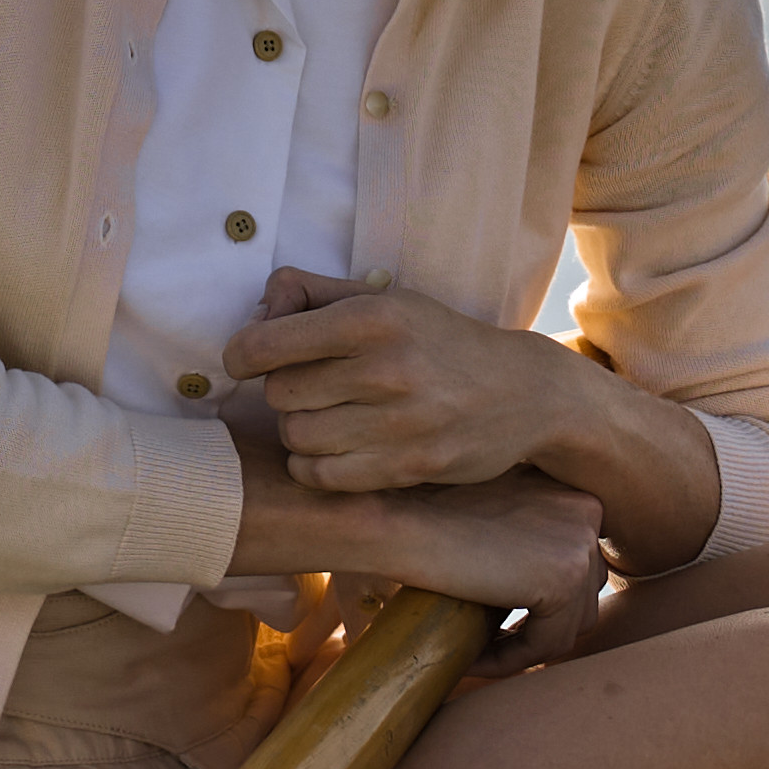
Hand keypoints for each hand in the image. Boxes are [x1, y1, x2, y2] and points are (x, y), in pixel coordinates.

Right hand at [220, 457, 606, 634]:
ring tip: (478, 650)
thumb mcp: (490, 515)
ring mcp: (582, 543)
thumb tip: (534, 588)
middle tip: (488, 641)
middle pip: (584, 592)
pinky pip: (550, 643)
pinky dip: (513, 660)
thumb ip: (523, 535)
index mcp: (571, 489)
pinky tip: (472, 659)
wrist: (396, 519)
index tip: (493, 619)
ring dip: (529, 643)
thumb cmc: (421, 514)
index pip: (574, 562)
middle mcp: (588, 509)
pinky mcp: (565, 580)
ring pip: (573, 622)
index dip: (537, 598)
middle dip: (541, 622)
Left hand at [221, 272, 598, 497]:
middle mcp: (386, 368)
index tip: (250, 358)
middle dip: (285, 390)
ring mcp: (400, 422)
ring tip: (331, 415)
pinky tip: (336, 448)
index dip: (243, 354)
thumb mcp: (386, 299)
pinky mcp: (409, 466)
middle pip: (279, 394)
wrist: (525, 392)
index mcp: (373, 317)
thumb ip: (313, 293)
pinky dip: (315, 466)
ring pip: (296, 437)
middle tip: (314, 385)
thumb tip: (259, 309)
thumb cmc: (440, 341)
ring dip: (302, 429)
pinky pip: (321, 475)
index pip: (264, 345)